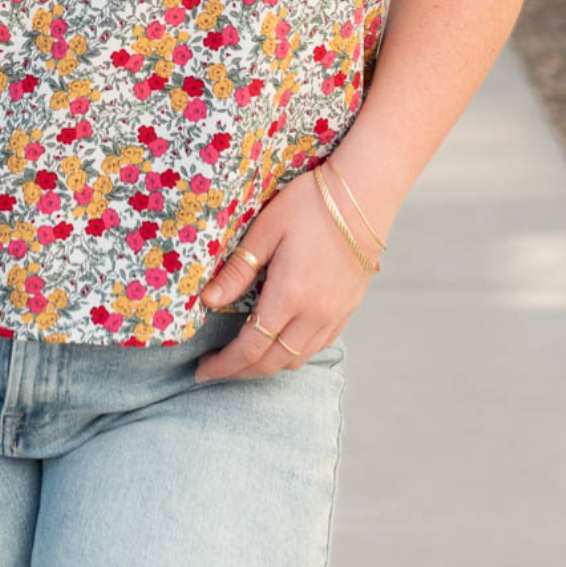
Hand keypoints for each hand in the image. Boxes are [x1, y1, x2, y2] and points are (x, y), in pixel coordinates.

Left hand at [193, 166, 377, 381]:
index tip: (201, 371)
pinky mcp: (348, 308)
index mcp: (290, 295)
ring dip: (267, 365)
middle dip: (240, 372)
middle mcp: (315, 314)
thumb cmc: (309, 204)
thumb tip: (208, 301)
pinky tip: (278, 340)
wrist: (364, 194)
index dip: (224, 365)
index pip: (251, 348)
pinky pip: (317, 345)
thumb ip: (238, 271)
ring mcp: (335, 314)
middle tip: (215, 370)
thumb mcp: (265, 230)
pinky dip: (293, 352)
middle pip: (273, 362)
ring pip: (297, 358)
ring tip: (242, 357)